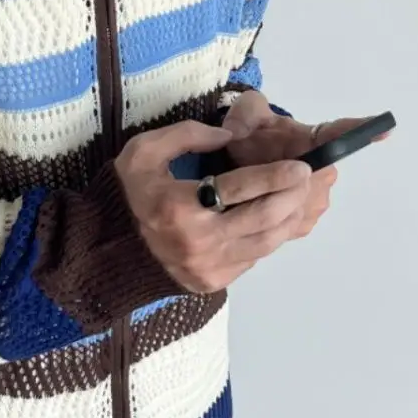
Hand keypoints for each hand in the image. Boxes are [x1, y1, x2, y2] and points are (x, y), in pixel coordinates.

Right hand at [114, 119, 314, 293]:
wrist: (110, 251)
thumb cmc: (129, 196)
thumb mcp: (143, 153)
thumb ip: (185, 135)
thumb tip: (228, 136)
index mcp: (180, 207)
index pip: (241, 189)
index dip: (276, 176)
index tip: (301, 166)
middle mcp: (199, 242)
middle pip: (263, 218)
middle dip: (292, 196)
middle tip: (307, 178)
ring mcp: (208, 267)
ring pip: (266, 243)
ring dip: (288, 219)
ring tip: (297, 197)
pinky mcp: (214, 282)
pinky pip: (253, 258)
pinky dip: (268, 237)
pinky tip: (273, 219)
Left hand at [222, 92, 391, 239]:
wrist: (243, 165)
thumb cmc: (250, 137)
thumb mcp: (242, 117)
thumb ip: (242, 116)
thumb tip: (236, 132)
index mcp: (313, 140)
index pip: (340, 134)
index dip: (362, 131)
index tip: (386, 128)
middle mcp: (325, 171)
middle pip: (307, 184)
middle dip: (279, 184)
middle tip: (251, 176)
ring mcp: (318, 199)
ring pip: (296, 206)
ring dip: (274, 201)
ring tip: (253, 190)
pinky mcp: (305, 223)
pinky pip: (289, 223)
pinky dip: (272, 218)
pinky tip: (259, 206)